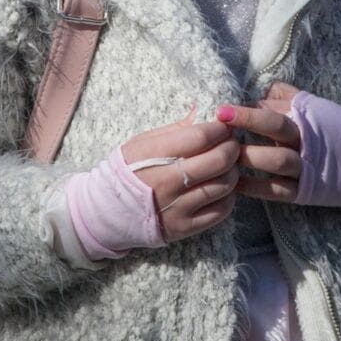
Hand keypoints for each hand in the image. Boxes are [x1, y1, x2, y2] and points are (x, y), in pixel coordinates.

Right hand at [121, 109, 239, 242]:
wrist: (107, 210)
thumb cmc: (128, 169)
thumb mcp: (143, 142)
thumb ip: (176, 129)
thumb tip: (202, 112)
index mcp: (156, 155)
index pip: (201, 136)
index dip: (219, 129)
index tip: (224, 126)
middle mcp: (168, 182)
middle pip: (218, 160)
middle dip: (232, 147)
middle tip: (232, 143)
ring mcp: (177, 207)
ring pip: (224, 186)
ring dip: (233, 172)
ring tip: (227, 165)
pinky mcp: (184, 228)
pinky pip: (220, 211)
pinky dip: (228, 197)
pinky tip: (221, 188)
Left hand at [217, 96, 302, 203]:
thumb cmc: (331, 129)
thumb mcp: (312, 106)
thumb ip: (283, 95)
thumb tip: (250, 88)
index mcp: (306, 116)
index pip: (274, 108)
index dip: (247, 110)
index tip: (221, 110)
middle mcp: (307, 138)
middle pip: (277, 127)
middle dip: (247, 121)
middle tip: (219, 123)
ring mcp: (307, 166)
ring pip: (277, 160)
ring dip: (250, 157)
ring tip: (224, 155)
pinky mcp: (306, 190)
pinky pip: (278, 190)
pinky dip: (255, 187)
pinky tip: (235, 183)